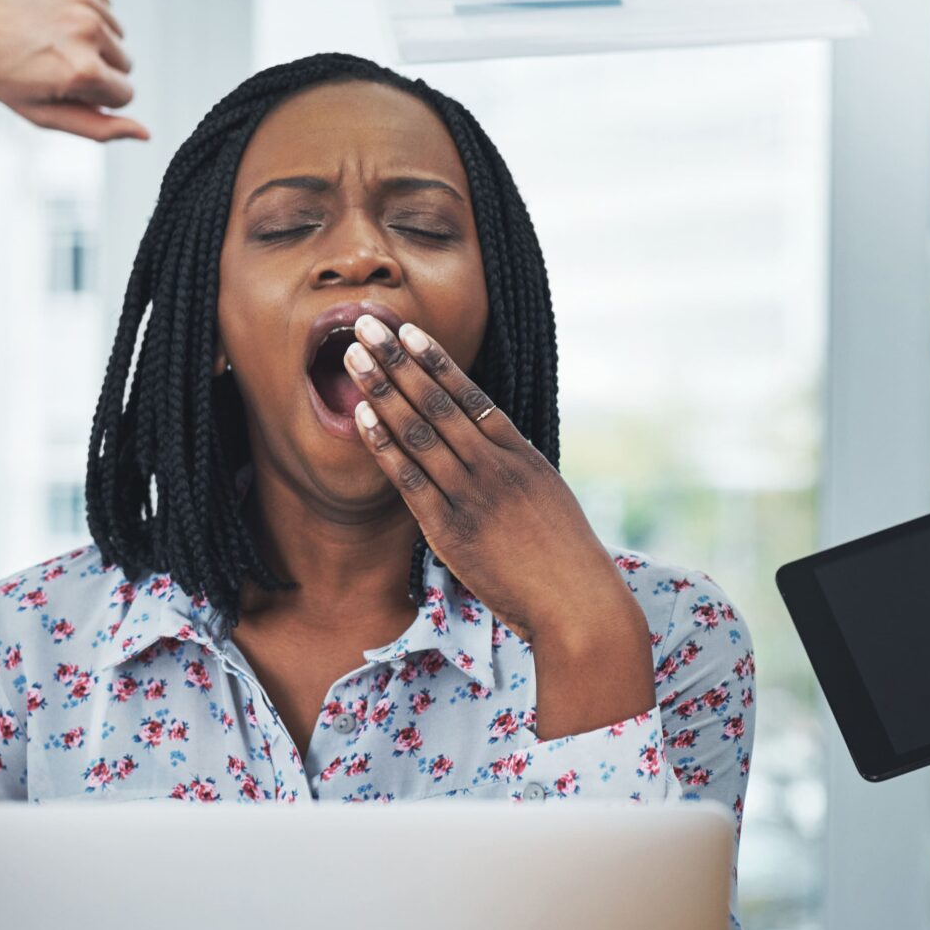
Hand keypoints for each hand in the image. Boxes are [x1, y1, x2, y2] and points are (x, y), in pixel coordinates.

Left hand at [0, 0, 148, 142]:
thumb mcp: (40, 113)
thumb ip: (97, 128)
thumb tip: (145, 134)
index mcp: (82, 71)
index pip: (126, 94)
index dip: (96, 96)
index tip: (63, 86)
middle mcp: (90, 30)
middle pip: (125, 62)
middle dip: (96, 66)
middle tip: (51, 59)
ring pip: (116, 31)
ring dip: (90, 36)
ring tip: (47, 34)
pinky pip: (103, 1)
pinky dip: (83, 8)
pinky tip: (49, 11)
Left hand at [342, 315, 654, 739]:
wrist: (576, 602)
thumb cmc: (563, 556)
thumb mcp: (545, 497)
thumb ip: (514, 468)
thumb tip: (486, 447)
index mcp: (520, 453)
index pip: (470, 394)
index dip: (435, 360)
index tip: (407, 330)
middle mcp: (494, 465)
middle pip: (436, 401)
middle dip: (397, 361)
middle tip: (365, 327)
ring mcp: (472, 494)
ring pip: (418, 431)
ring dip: (381, 391)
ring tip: (353, 359)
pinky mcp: (451, 529)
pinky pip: (409, 478)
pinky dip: (384, 444)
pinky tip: (361, 417)